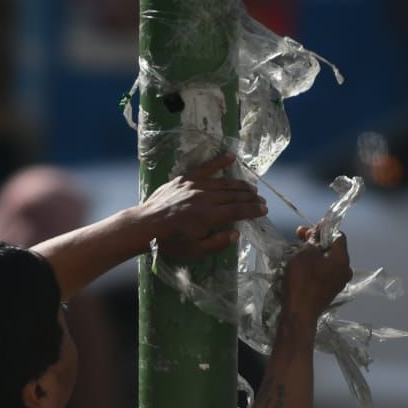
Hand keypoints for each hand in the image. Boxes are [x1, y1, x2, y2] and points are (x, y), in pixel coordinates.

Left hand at [141, 153, 267, 260]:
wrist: (144, 226)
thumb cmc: (168, 242)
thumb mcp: (194, 250)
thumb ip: (217, 243)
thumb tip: (236, 233)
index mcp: (208, 217)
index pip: (238, 210)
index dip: (253, 210)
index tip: (264, 210)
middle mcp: (205, 198)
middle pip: (234, 195)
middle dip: (251, 198)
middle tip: (262, 200)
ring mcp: (194, 186)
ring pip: (223, 183)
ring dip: (240, 185)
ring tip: (252, 188)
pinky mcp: (184, 179)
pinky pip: (205, 168)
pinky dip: (219, 162)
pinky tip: (231, 157)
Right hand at [283, 225, 352, 324]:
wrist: (299, 312)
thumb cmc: (302, 280)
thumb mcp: (305, 254)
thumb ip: (313, 240)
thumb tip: (317, 232)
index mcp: (343, 259)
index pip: (339, 236)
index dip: (324, 229)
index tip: (309, 229)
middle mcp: (346, 270)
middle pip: (333, 249)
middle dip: (317, 241)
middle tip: (299, 237)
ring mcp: (339, 282)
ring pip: (329, 261)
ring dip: (315, 253)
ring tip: (298, 251)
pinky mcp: (331, 291)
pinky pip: (326, 272)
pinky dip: (316, 266)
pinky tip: (303, 266)